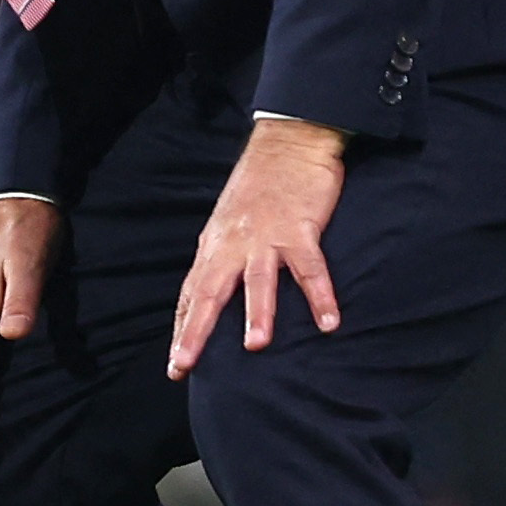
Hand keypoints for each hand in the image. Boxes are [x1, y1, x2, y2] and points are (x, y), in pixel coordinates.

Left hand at [168, 117, 347, 379]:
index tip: (176, 364)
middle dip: (195, 331)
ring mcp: (266, 236)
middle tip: (185, 364)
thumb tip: (211, 292)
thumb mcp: (228, 222)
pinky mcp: (300, 227)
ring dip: (257, 312)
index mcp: (215, 245)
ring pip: (257, 279)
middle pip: (209, 292)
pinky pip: (310, 267)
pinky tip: (329, 322)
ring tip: (256, 347)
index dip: (183, 328)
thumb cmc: (259, 185)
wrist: (288, 140)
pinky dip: (320, 295)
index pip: (192, 293)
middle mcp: (233, 243)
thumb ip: (222, 257)